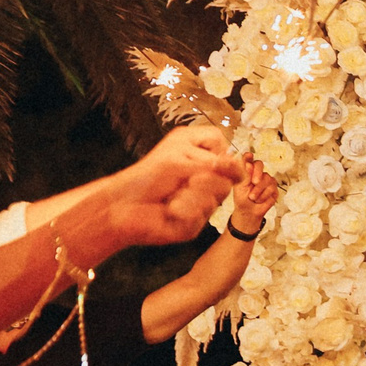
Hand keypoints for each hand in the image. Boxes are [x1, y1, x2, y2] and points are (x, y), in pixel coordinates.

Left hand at [104, 126, 238, 247]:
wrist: (123, 206)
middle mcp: (203, 175)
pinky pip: (203, 213)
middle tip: (182, 180)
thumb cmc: (146, 177)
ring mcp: (202, 199)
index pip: (223, 145)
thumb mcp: (179, 159)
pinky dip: (185, 209)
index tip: (206, 160)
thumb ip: (213, 163)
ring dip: (190, 195)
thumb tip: (241, 169)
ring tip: (172, 197)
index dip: (217, 154)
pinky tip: (170, 210)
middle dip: (202, 177)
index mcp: (196, 153)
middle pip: (227, 174)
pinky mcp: (198, 221)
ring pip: (217, 195)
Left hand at [229, 162, 279, 228]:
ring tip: (252, 197)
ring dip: (258, 189)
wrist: (249, 212)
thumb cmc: (242, 198)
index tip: (249, 156)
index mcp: (247, 170)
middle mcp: (257, 173)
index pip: (248, 159)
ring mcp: (266, 179)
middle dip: (257, 172)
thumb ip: (245, 174)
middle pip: (260, 164)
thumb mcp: (240, 186)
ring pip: (266, 178)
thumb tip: (248, 163)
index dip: (249, 157)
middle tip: (254, 182)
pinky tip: (259, 199)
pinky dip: (264, 195)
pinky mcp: (273, 188)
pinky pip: (271, 188)